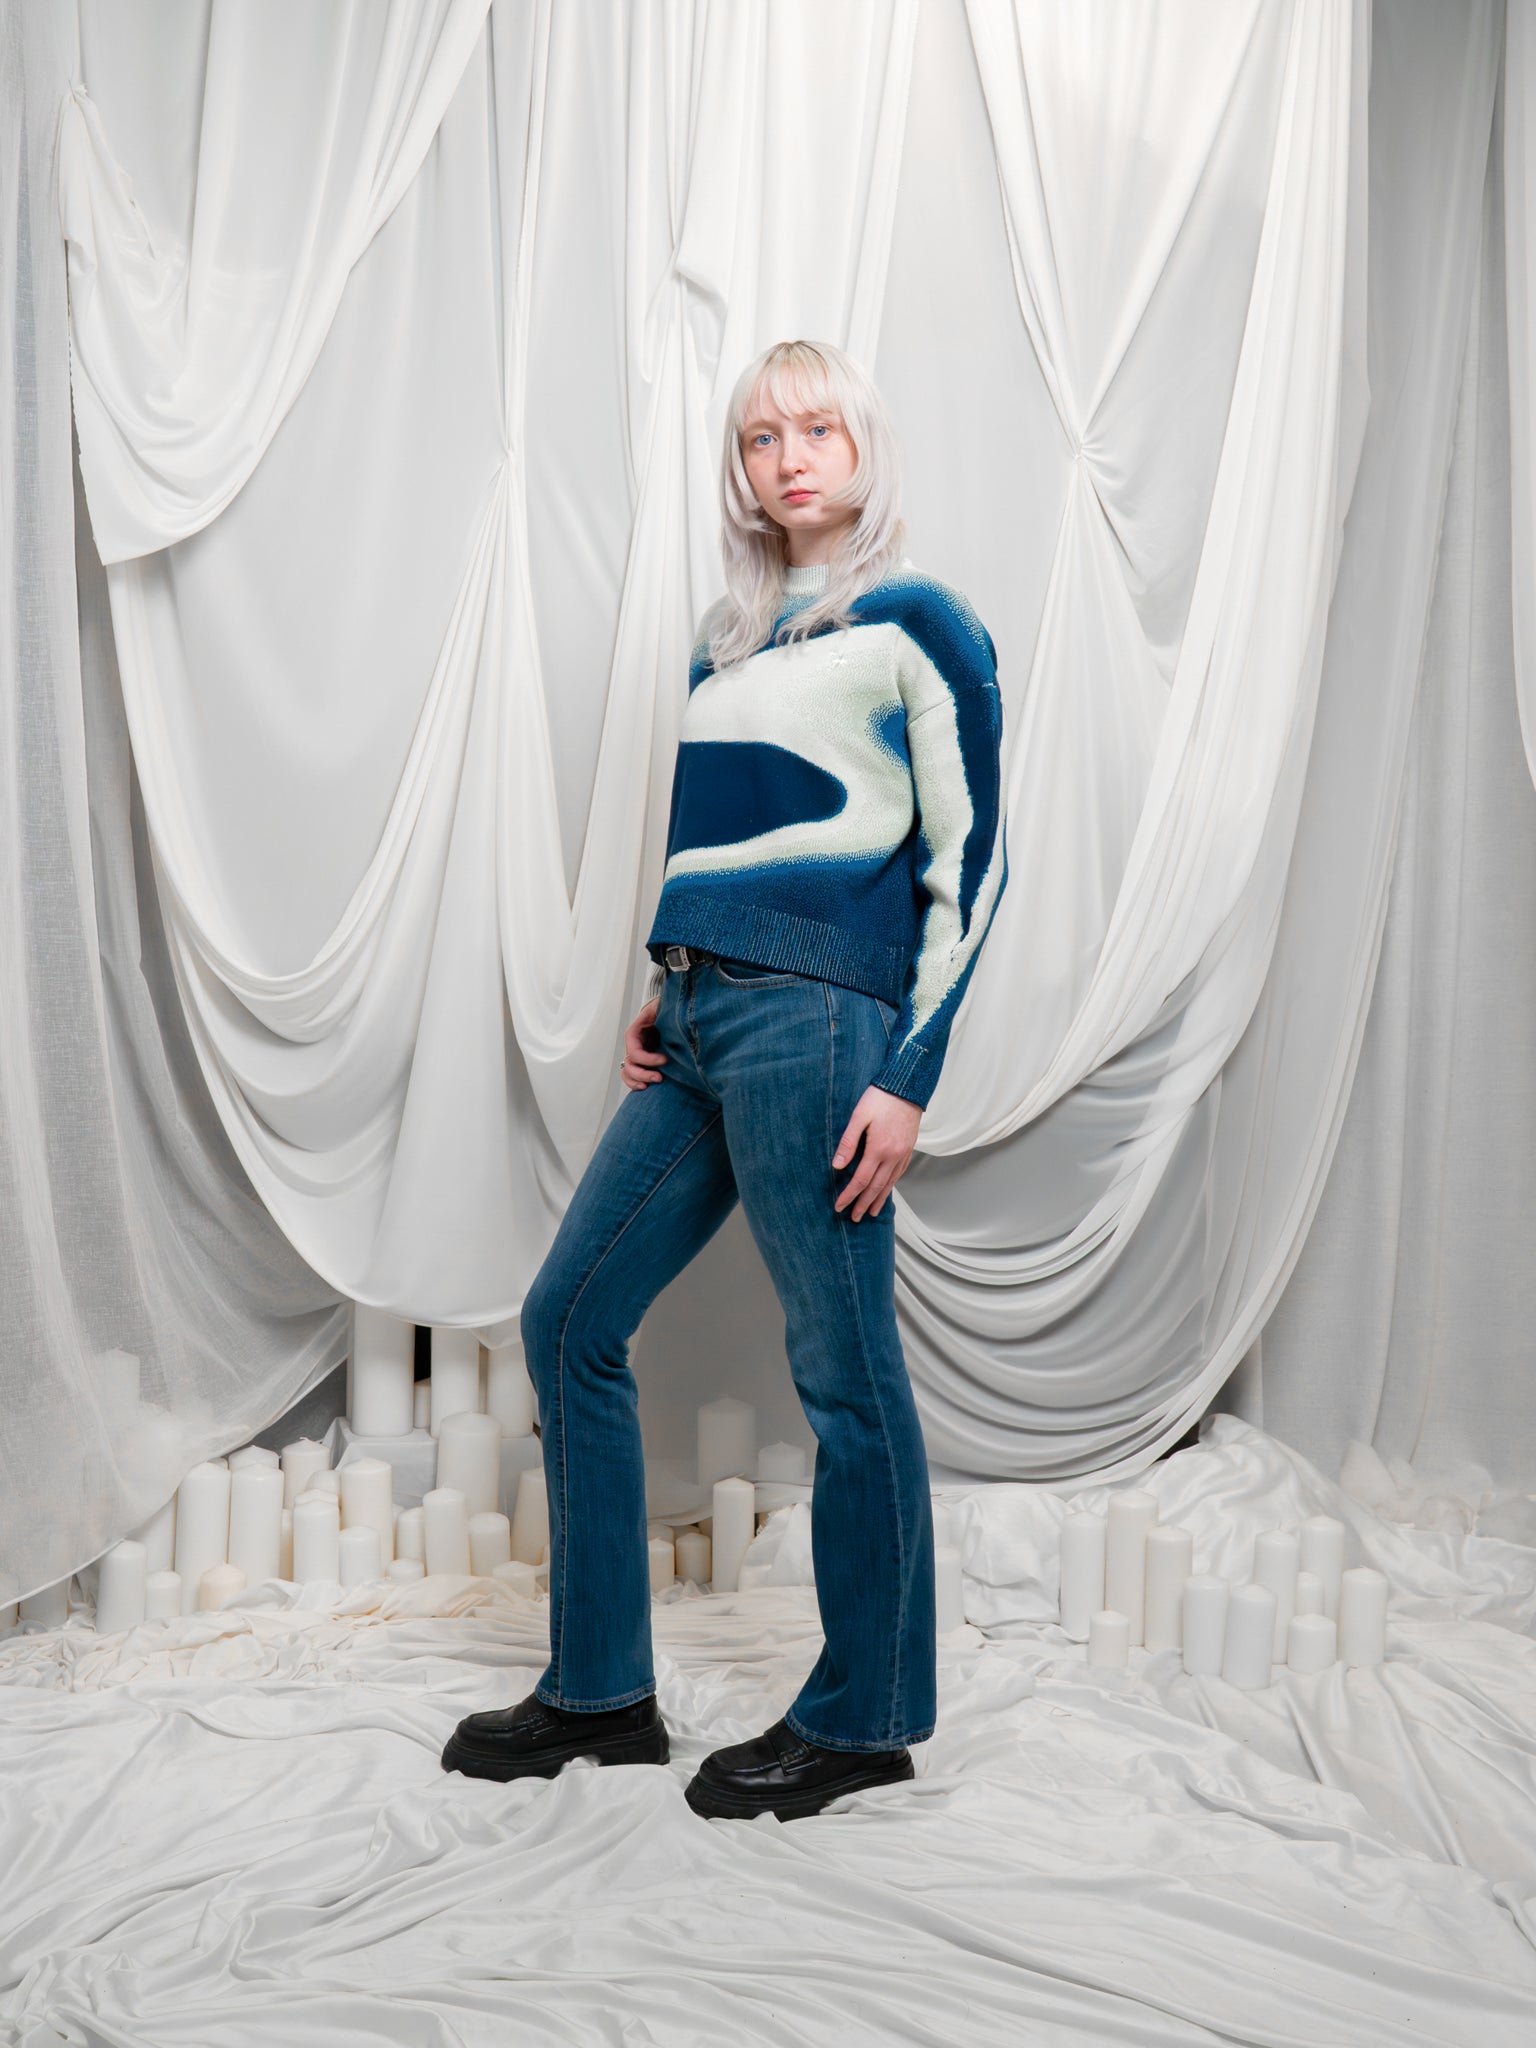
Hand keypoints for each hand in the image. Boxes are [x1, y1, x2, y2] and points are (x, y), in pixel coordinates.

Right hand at [620, 996, 666, 1089]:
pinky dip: (635, 1084)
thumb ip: (660, 1012)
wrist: (667, 1013)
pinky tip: (647, 1087)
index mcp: (634, 1032)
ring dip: (638, 1081)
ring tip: (654, 1083)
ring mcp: (636, 1055)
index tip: (665, 1060)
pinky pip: (631, 1076)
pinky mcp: (642, 1062)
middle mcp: (633, 1045)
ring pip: (627, 1072)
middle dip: (643, 1073)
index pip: (634, 1050)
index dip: (647, 1059)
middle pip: (629, 1064)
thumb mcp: (661, 1007)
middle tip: (660, 1078)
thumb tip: (665, 1016)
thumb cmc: (664, 1008)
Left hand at [832, 1084, 921, 1219]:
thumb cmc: (880, 1098)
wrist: (907, 1086)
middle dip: (864, 1204)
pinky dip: (891, 1185)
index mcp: (878, 1149)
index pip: (861, 1180)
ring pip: (890, 1182)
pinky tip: (887, 1189)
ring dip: (879, 1199)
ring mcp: (903, 1153)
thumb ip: (848, 1143)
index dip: (849, 1195)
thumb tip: (838, 1166)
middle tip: (854, 1217)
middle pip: (876, 1187)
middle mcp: (892, 1155)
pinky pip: (899, 1173)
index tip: (839, 1206)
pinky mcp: (908, 1148)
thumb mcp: (858, 1117)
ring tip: (871, 1212)